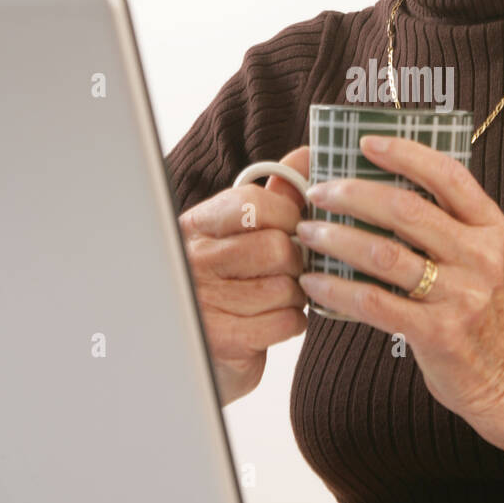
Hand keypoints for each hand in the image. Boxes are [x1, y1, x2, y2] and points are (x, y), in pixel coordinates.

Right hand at [178, 147, 309, 405]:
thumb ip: (277, 193)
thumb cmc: (230, 281)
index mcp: (199, 224)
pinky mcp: (222, 339)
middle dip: (296, 262)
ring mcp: (205, 300)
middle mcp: (195, 259)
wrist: (199, 347)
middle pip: (278, 248)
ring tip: (275, 296)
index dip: (288, 215)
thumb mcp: (244, 231)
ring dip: (294, 295)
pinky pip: (285, 322)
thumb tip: (308, 155)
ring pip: (286, 288)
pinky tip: (270, 319)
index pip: (254, 204)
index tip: (293, 227)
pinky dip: (289, 322)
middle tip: (287, 270)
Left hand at [296, 135, 503, 464]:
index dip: (404, 153)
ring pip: (384, 253)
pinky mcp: (438, 333)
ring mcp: (462, 295)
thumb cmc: (479, 312)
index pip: (448, 175)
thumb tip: (379, 184)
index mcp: (492, 228)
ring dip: (336, 239)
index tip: (365, 142)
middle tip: (319, 192)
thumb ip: (445, 224)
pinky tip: (314, 284)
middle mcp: (481, 256)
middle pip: (406, 209)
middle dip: (353, 194)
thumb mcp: (479, 258)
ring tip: (307, 233)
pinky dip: (337, 290)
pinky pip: (375, 303)